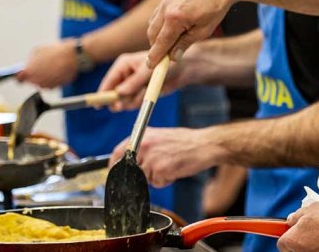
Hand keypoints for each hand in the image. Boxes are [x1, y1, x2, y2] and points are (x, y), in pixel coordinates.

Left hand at [16, 40, 76, 87]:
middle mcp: (36, 81)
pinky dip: (54, 79)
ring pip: (42, 83)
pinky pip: (52, 84)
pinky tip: (58, 70)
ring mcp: (46, 85)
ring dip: (45, 76)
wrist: (73, 56)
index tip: (22, 73)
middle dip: (35, 74)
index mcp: (29, 71)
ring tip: (53, 66)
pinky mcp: (56, 87)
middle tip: (43, 66)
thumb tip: (30, 63)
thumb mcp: (38, 50)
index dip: (20, 76)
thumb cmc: (55, 52)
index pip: (19, 78)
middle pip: (32, 80)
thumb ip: (31, 59)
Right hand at [99, 51, 190, 110]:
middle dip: (120, 100)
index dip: (102, 93)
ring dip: (133, 100)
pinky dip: (140, 101)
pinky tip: (148, 93)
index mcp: (123, 65)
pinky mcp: (139, 93)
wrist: (181, 70)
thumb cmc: (164, 64)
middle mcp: (125, 75)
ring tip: (145, 90)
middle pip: (113, 94)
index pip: (108, 81)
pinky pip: (134, 103)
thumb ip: (133, 83)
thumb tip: (119, 94)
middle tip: (123, 105)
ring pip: (124, 101)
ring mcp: (131, 85)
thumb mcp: (148, 72)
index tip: (98, 105)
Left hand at [109, 127, 223, 187]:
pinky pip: (156, 183)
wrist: (203, 145)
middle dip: (142, 173)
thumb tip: (131, 158)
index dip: (115, 165)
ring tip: (170, 165)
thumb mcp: (160, 136)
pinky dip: (165, 181)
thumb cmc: (185, 141)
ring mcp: (151, 158)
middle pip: (131, 169)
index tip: (115, 172)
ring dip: (155, 177)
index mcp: (142, 135)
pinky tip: (174, 170)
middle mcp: (144, 145)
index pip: (118, 152)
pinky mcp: (160, 170)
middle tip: (158, 167)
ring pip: (144, 178)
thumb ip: (144, 145)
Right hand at [146, 0, 239, 67]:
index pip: (160, 43)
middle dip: (156, 46)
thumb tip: (173, 57)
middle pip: (152, 34)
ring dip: (158, 33)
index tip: (151, 66)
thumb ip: (184, 44)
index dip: (155, 57)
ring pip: (153, 23)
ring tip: (173, 38)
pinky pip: (158, 12)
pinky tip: (174, 24)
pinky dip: (161, 21)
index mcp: (175, 18)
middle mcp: (166, 7)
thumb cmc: (215, 8)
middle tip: (165, 54)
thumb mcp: (203, 31)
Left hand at [278, 202, 318, 251]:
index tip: (291, 230)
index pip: (281, 242)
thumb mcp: (311, 209)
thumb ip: (296, 215)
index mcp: (293, 240)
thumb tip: (290, 220)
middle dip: (298, 240)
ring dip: (309, 243)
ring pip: (305, 249)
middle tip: (308, 231)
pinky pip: (316, 250)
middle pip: (293, 249)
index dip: (286, 234)